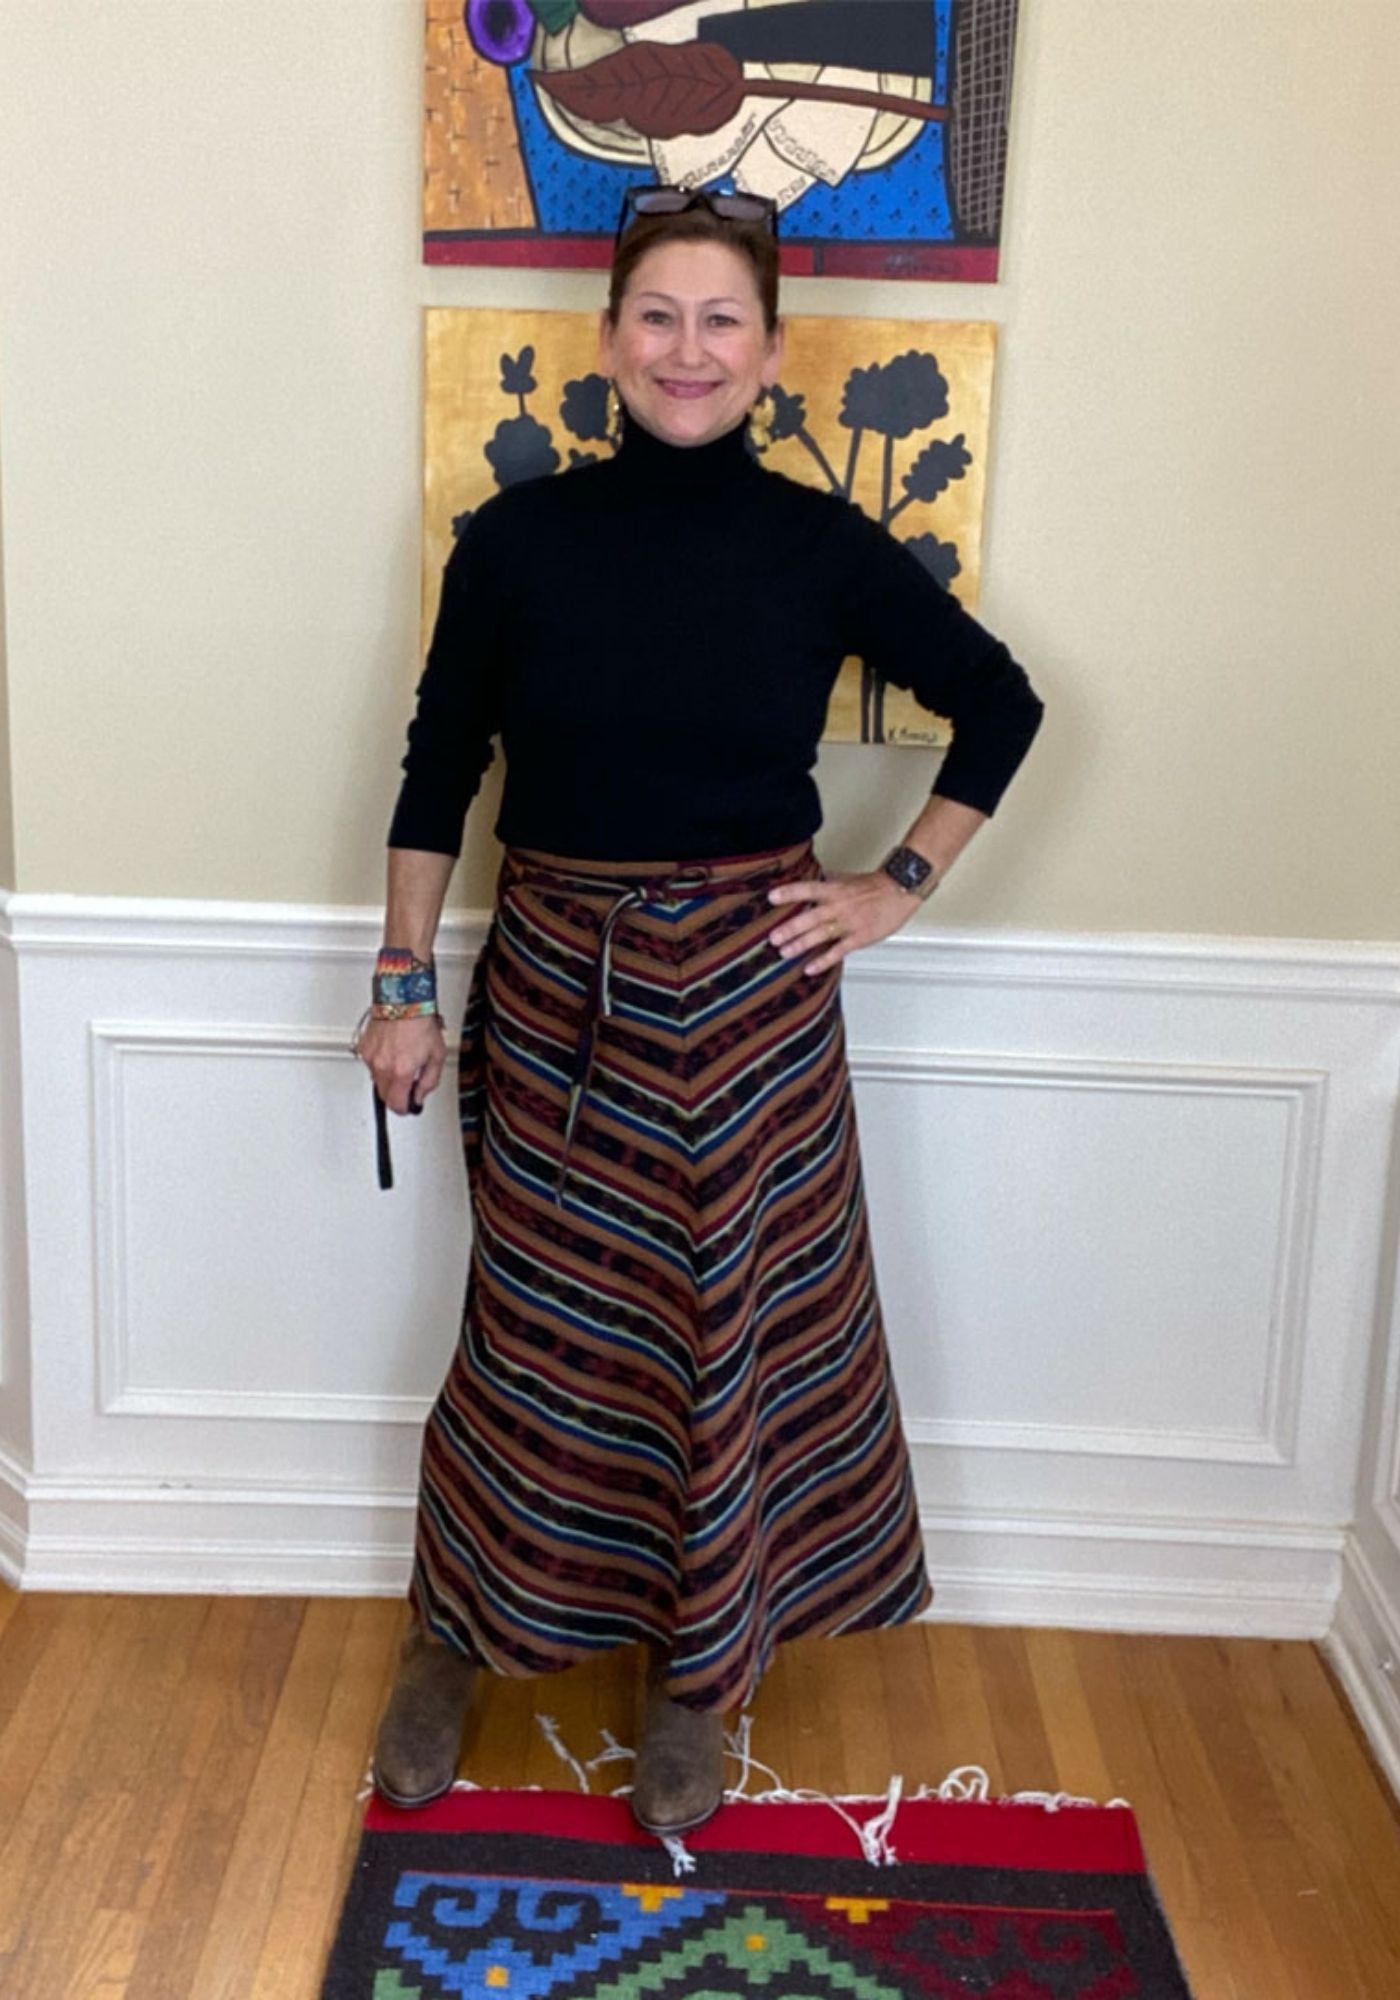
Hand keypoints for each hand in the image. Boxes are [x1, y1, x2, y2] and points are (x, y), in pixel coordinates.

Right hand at [356, 1013, 446, 1114]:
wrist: (403, 1000)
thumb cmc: (420, 1023)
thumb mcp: (436, 1056)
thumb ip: (429, 1082)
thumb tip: (419, 1096)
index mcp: (401, 1072)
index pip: (396, 1105)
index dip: (405, 1108)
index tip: (409, 1106)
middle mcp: (382, 1067)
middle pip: (384, 1096)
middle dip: (397, 1094)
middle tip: (409, 1084)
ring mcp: (371, 1058)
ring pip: (377, 1080)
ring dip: (388, 1077)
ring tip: (402, 1059)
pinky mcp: (364, 1048)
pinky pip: (371, 1064)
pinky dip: (381, 1063)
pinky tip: (392, 1050)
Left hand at [766, 870, 921, 974]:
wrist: (900, 890)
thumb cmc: (873, 885)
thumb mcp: (846, 879)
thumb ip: (826, 882)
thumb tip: (808, 879)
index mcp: (835, 889)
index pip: (808, 889)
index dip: (790, 892)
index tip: (771, 897)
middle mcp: (839, 906)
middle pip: (811, 917)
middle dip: (790, 928)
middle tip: (773, 937)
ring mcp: (849, 923)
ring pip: (821, 935)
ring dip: (801, 945)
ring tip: (784, 952)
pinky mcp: (859, 938)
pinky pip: (838, 951)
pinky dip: (824, 961)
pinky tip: (810, 968)